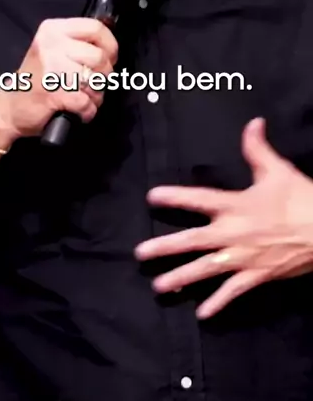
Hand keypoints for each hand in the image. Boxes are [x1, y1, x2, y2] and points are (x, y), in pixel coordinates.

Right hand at [0, 18, 117, 138]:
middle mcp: (51, 44)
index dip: (110, 46)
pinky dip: (87, 111)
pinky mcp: (53, 92)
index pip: (95, 27)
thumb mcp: (52, 50)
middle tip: (92, 83)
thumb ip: (77, 43)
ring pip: (95, 81)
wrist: (9, 107)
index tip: (108, 58)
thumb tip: (110, 46)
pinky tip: (78, 111)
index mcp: (53, 29)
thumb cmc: (36, 79)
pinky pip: (86, 102)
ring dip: (95, 95)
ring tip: (82, 98)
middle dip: (104, 75)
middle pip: (99, 56)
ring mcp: (51, 68)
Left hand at [134, 118, 312, 319]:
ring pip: (205, 270)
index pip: (198, 199)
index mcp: (235, 205)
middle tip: (139, 254)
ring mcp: (243, 257)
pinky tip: (202, 314)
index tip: (151, 197)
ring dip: (180, 278)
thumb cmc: (300, 199)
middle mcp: (232, 232)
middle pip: (192, 240)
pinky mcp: (257, 275)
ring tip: (158, 286)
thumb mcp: (277, 169)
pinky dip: (218, 303)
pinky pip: (233, 291)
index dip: (174, 197)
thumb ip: (258, 148)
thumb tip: (253, 121)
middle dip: (164, 248)